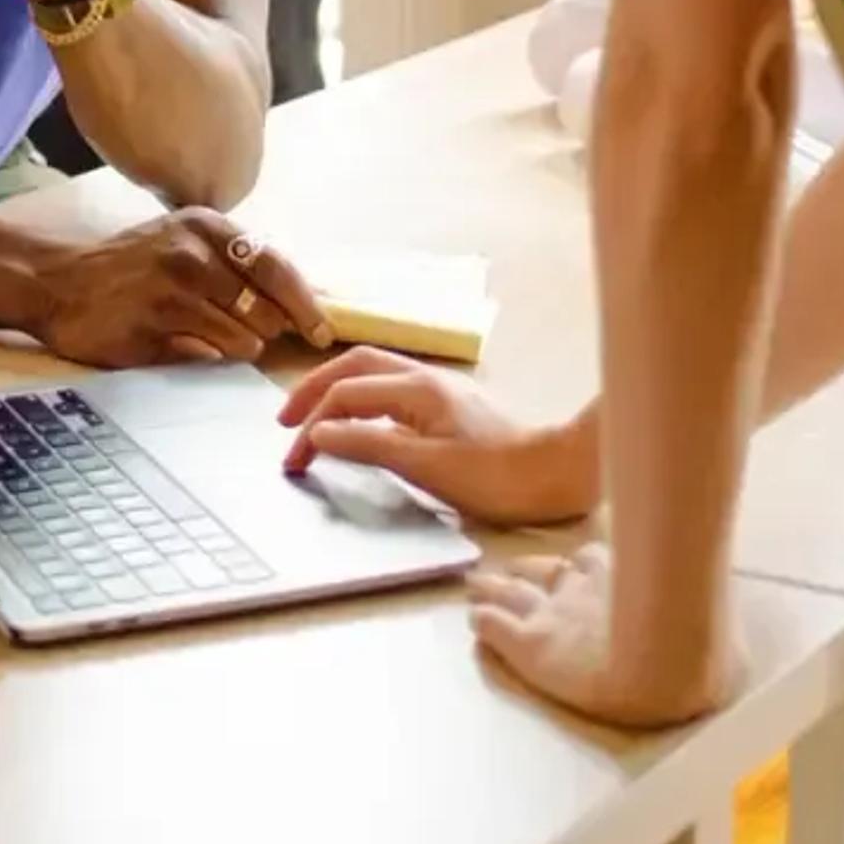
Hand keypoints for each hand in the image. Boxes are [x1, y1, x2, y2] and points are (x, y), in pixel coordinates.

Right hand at [32, 209, 335, 366]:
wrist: (55, 282)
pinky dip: (203, 355)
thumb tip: (301, 302)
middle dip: (269, 330)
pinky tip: (176, 340)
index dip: (307, 305)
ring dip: (235, 347)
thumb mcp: (182, 244)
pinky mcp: (153, 324)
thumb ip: (234, 266)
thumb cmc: (129, 268)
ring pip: (242, 338)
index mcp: (207, 226)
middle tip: (255, 337)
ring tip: (201, 334)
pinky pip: (206, 355)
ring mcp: (172, 288)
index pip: (278, 268)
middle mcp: (194, 251)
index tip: (322, 332)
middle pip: (268, 309)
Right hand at [278, 349, 601, 524]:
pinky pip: (390, 389)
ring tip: (311, 415)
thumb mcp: (426, 467)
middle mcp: (424, 379)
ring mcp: (439, 390)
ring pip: (373, 373)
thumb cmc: (496, 476)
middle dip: (313, 390)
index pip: (345, 396)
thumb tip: (318, 433)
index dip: (311, 426)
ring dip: (336, 389)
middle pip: (353, 367)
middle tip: (284, 422)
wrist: (559, 473)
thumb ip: (369, 445)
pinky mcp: (450, 406)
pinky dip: (361, 398)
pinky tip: (359, 420)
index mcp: (415, 388)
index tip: (293, 462)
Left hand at [466, 543, 738, 729]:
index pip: (588, 564)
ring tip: (474, 586)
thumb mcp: (703, 625)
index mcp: (622, 580)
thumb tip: (733, 626)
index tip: (566, 569)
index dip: (574, 568)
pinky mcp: (531, 646)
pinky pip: (497, 628)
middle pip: (543, 573)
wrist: (667, 667)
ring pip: (511, 594)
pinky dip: (485, 622)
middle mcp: (582, 590)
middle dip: (523, 572)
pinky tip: (474, 619)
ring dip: (492, 590)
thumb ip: (701, 616)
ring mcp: (553, 616)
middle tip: (502, 571)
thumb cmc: (694, 646)